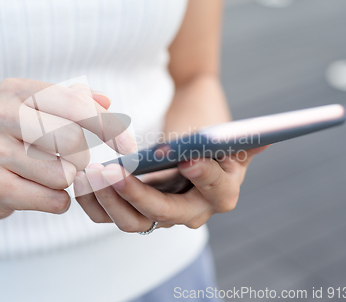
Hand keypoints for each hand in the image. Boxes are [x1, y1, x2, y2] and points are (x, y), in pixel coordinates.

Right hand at [0, 78, 134, 219]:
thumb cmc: (16, 139)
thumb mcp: (40, 110)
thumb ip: (76, 101)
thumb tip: (106, 101)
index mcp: (13, 89)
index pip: (76, 104)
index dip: (109, 126)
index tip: (128, 146)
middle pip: (73, 140)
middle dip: (81, 155)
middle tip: (67, 159)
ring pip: (65, 173)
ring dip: (67, 178)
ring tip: (45, 173)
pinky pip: (55, 199)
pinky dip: (58, 200)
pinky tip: (38, 192)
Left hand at [74, 146, 268, 231]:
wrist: (187, 128)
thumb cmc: (207, 125)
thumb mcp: (222, 129)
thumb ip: (236, 138)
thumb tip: (264, 139)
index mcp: (222, 191)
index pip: (215, 189)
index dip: (203, 174)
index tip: (187, 157)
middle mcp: (193, 210)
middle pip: (164, 214)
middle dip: (136, 193)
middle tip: (112, 171)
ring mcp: (162, 213)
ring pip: (133, 221)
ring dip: (108, 199)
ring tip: (90, 172)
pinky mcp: (137, 209)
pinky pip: (112, 215)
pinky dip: (94, 202)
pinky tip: (81, 180)